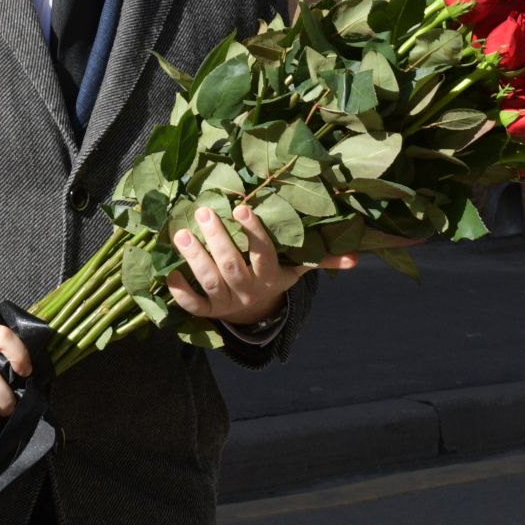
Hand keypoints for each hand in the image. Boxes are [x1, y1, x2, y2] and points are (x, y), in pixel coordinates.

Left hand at [167, 203, 357, 325]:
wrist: (254, 317)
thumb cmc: (272, 279)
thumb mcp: (296, 270)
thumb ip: (321, 259)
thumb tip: (356, 258)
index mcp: (270, 276)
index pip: (263, 254)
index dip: (253, 233)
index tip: (240, 208)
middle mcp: (248, 290)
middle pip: (232, 266)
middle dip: (218, 240)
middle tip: (203, 211)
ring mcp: (227, 303)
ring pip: (210, 282)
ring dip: (195, 259)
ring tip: (181, 234)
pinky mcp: (208, 312)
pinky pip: (193, 306)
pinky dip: (181, 292)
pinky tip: (168, 273)